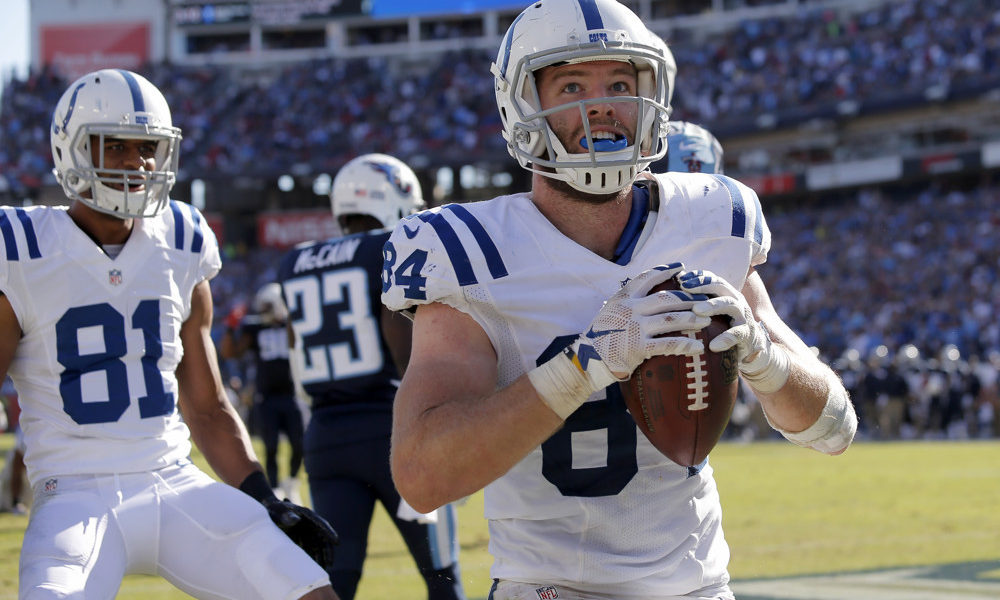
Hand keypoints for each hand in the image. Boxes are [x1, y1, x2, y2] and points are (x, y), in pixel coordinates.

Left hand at [239, 471, 338, 571]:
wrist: (267, 512)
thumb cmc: (274, 510)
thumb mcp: (278, 511)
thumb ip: (287, 515)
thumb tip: (297, 520)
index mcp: (308, 515)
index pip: (321, 524)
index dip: (329, 533)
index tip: (336, 542)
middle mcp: (310, 525)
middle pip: (322, 538)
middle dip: (327, 551)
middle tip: (329, 564)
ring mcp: (306, 533)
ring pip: (317, 547)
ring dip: (320, 558)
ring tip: (322, 571)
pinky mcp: (301, 540)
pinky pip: (309, 551)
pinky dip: (311, 559)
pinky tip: (312, 570)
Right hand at [575, 263, 709, 384]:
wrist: (589, 358)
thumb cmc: (602, 334)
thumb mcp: (610, 310)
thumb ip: (627, 300)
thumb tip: (646, 289)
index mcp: (624, 297)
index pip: (647, 278)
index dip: (666, 270)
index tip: (682, 267)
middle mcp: (630, 309)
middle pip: (667, 299)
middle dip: (689, 299)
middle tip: (704, 301)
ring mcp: (635, 327)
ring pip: (671, 319)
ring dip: (692, 320)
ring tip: (706, 321)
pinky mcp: (639, 347)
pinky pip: (668, 344)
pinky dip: (685, 345)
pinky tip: (698, 346)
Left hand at [678, 269, 789, 392]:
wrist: (750, 347)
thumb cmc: (723, 327)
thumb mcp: (711, 313)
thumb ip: (695, 303)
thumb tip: (665, 297)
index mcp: (725, 293)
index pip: (711, 278)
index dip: (696, 276)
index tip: (679, 278)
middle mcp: (735, 300)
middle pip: (720, 285)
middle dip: (702, 284)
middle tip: (684, 287)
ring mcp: (743, 316)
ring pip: (730, 304)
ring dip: (713, 306)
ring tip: (697, 311)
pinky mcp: (747, 334)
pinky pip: (737, 334)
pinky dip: (726, 339)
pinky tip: (713, 345)